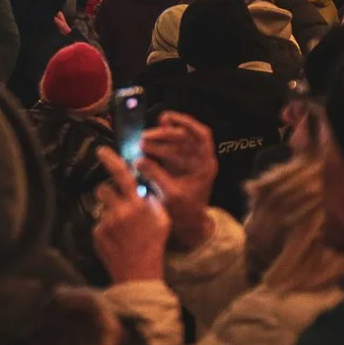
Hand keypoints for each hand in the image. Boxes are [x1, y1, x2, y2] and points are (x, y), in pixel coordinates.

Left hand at [90, 148, 171, 281]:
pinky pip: (98, 223)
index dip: (111, 161)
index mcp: (137, 205)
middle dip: (108, 192)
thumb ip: (152, 201)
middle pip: (103, 189)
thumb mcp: (162, 221)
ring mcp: (106, 222)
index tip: (101, 151)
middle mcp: (119, 211)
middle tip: (118, 203)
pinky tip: (115, 238)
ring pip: (101, 206)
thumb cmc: (154, 246)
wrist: (139, 274)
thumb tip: (142, 189)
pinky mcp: (97, 233)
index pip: (121, 176)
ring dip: (108, 210)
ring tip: (120, 226)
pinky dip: (105, 227)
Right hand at [139, 112, 217, 249]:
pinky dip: (154, 147)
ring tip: (140, 144)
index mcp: (204, 164)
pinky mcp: (173, 165)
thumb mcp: (171, 194)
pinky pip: (164, 150)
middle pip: (182, 137)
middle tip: (143, 138)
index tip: (168, 118)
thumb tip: (139, 160)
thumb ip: (156, 175)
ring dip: (156, 140)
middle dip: (162, 134)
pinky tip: (143, 145)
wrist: (187, 225)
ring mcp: (185, 161)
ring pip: (172, 142)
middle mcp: (196, 159)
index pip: (202, 136)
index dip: (187, 123)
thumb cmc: (186, 211)